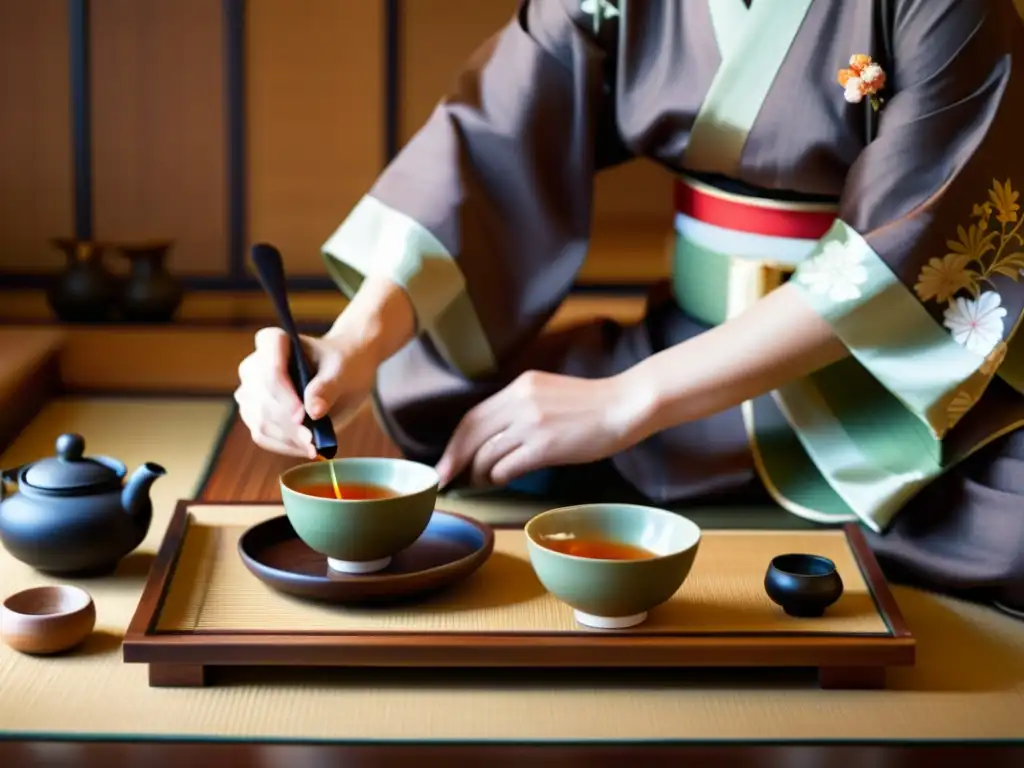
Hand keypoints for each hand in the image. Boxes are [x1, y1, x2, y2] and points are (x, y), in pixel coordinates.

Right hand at [235, 327, 377, 458]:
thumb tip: (313, 411)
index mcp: (272, 342)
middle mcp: (253, 366)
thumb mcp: (343, 370)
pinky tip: (305, 449)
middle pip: (264, 400)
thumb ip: (328, 386)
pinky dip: (284, 445)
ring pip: (259, 421)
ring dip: (286, 438)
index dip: (284, 395)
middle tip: (313, 440)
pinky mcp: (255, 415)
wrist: (342, 372)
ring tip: (313, 446)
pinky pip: (262, 435)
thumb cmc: (342, 364)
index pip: (270, 370)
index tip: (302, 415)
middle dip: (288, 424)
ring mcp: (250, 392)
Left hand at [435, 370, 649, 487]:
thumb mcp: (547, 395)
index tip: (445, 462)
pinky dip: (499, 477)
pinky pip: (506, 467)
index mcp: (519, 387)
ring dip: (480, 473)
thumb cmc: (591, 406)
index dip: (455, 442)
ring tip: (482, 481)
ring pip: (487, 454)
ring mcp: (531, 424)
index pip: (472, 416)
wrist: (624, 406)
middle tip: (446, 480)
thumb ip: (519, 409)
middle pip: (471, 435)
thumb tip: (493, 439)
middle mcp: (520, 402)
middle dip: (454, 460)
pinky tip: (503, 480)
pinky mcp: (544, 446)